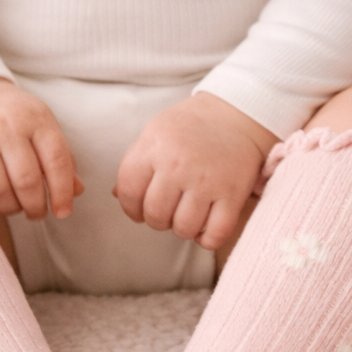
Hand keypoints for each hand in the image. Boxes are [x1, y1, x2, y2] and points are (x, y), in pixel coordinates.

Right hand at [0, 78, 82, 220]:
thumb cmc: (14, 119)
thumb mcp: (43, 127)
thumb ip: (61, 159)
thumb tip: (75, 192)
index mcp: (36, 119)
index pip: (56, 160)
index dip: (62, 192)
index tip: (62, 212)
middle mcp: (5, 126)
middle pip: (26, 180)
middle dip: (35, 206)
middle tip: (36, 213)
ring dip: (9, 209)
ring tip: (13, 208)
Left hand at [113, 93, 275, 251]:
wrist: (236, 113)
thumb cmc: (191, 126)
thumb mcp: (155, 133)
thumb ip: (135, 162)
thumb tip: (115, 195)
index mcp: (154, 148)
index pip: (128, 192)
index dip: (130, 208)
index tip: (139, 210)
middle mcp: (178, 165)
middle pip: (155, 215)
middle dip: (157, 220)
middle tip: (167, 210)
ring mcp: (207, 182)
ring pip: (184, 228)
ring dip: (182, 228)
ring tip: (187, 214)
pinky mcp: (233, 194)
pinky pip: (215, 234)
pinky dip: (207, 238)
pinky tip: (205, 226)